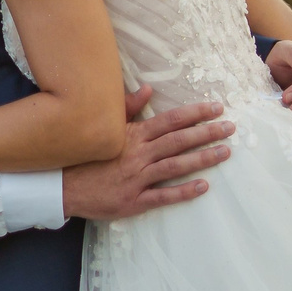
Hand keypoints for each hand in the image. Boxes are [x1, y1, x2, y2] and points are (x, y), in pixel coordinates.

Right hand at [61, 87, 233, 221]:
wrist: (61, 187)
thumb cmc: (84, 156)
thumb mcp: (105, 128)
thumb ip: (128, 108)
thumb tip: (148, 89)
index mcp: (132, 135)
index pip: (169, 121)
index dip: (195, 113)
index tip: (216, 107)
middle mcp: (137, 155)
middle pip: (178, 141)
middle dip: (207, 133)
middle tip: (231, 127)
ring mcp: (136, 179)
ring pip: (175, 167)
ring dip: (202, 159)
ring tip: (225, 152)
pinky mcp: (132, 201)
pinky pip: (162, 196)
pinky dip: (183, 192)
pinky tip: (203, 187)